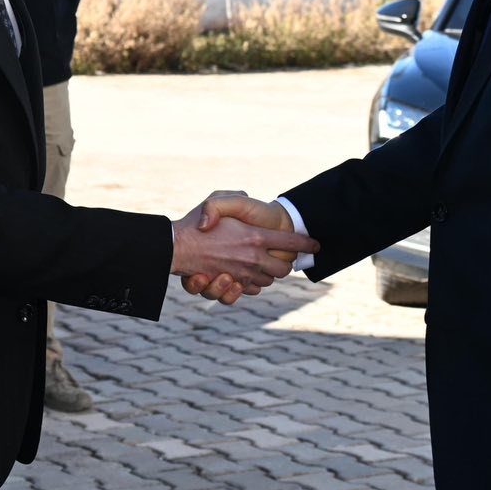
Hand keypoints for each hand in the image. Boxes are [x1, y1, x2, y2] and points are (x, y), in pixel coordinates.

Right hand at [170, 192, 314, 303]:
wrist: (174, 246)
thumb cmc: (196, 222)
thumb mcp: (215, 199)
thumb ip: (235, 199)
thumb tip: (250, 202)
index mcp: (254, 237)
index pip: (292, 241)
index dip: (306, 243)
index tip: (316, 244)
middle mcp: (252, 259)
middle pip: (284, 268)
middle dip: (286, 262)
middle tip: (280, 254)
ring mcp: (243, 275)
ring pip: (269, 280)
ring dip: (268, 274)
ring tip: (259, 263)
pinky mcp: (232, 286)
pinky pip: (251, 290)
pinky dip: (252, 285)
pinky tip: (245, 276)